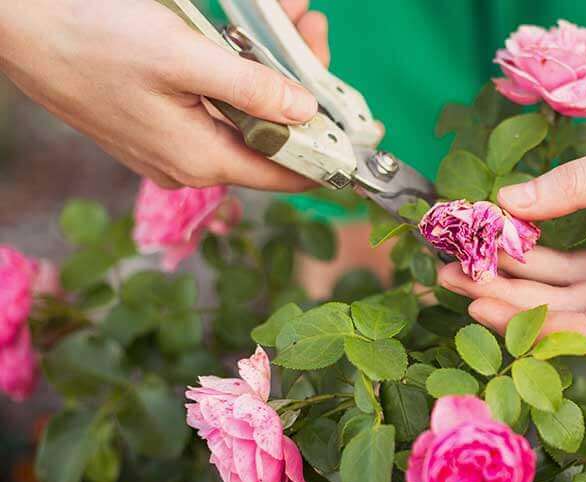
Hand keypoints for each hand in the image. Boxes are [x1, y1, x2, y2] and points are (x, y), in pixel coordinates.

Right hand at [0, 0, 329, 189]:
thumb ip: (251, 88)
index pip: (287, 173)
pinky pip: (214, 100)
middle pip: (269, 134)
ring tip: (287, 16)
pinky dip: (236, 67)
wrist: (13, 24)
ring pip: (243, 112)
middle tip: (310, 27)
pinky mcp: (156, 120)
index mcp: (201, 158)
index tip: (361, 128)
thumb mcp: (182, 56)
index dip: (329, 152)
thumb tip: (306, 112)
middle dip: (300, 82)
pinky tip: (244, 32)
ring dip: (269, 66)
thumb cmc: (88, 37)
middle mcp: (190, 162)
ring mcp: (171, 143)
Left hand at [438, 90, 585, 347]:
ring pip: (574, 288)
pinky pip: (583, 263)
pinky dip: (546, 251)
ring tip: (463, 260)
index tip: (479, 304)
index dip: (535, 321)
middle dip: (513, 295)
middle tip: (451, 276)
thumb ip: (572, 187)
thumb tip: (504, 203)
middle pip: (575, 311)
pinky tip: (505, 239)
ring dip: (523, 274)